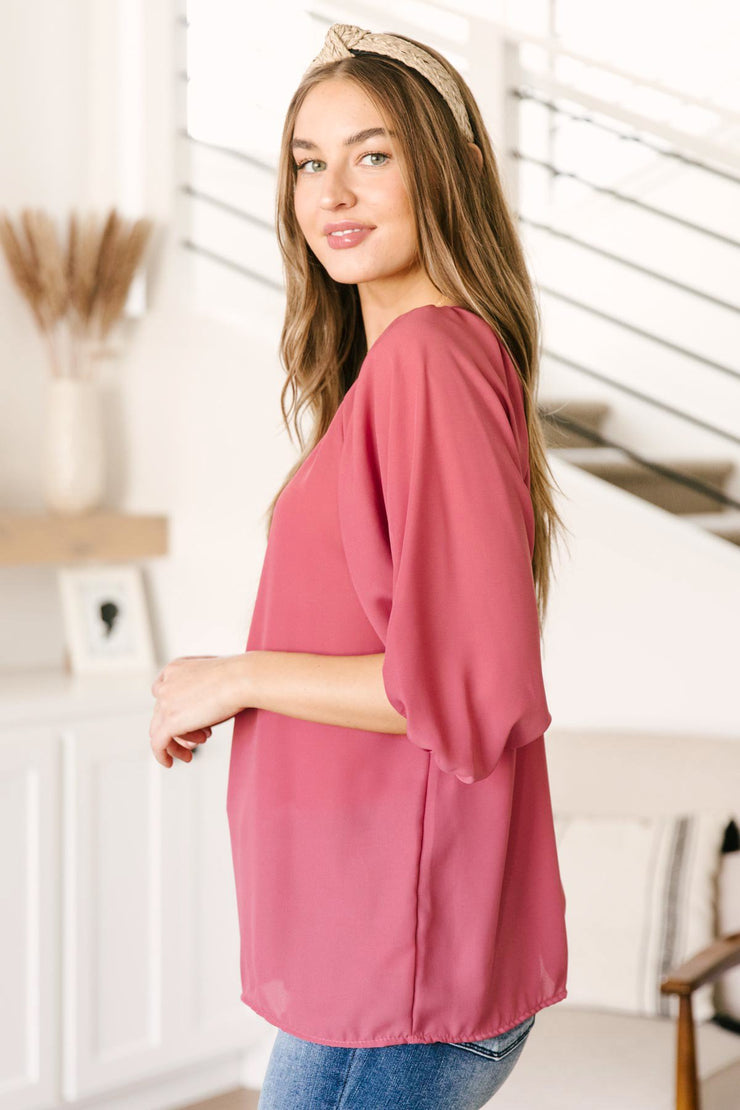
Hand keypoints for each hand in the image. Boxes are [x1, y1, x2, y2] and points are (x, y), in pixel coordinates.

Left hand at [149, 653, 248, 767]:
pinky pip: (158, 744)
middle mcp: (166, 683)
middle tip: (200, 737)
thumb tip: (203, 712)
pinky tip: (171, 763)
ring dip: (177, 741)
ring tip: (196, 747)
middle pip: (161, 712)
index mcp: (175, 668)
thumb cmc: (238, 677)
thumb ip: (202, 690)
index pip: (163, 692)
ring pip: (159, 729)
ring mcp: (165, 702)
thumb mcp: (214, 678)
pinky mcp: (170, 721)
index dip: (174, 708)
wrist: (242, 679)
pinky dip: (162, 755)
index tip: (189, 720)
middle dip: (180, 726)